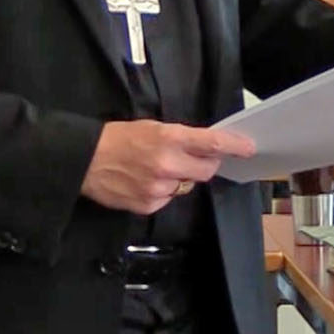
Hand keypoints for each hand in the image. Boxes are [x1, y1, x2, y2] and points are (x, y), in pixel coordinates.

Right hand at [80, 120, 255, 214]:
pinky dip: (162, 192)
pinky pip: (168, 198)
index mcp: (169, 138)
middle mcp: (168, 164)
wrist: (84, 161)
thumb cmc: (118, 138)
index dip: (234, 146)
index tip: (249, 148)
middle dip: (204, 165)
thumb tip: (206, 148)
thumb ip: (180, 138)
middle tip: (191, 159)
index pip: (212, 143)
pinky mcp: (149, 205)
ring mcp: (159, 187)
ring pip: (186, 186)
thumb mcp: (152, 128)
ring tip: (154, 169)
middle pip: (206, 170)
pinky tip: (144, 182)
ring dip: (179, 179)